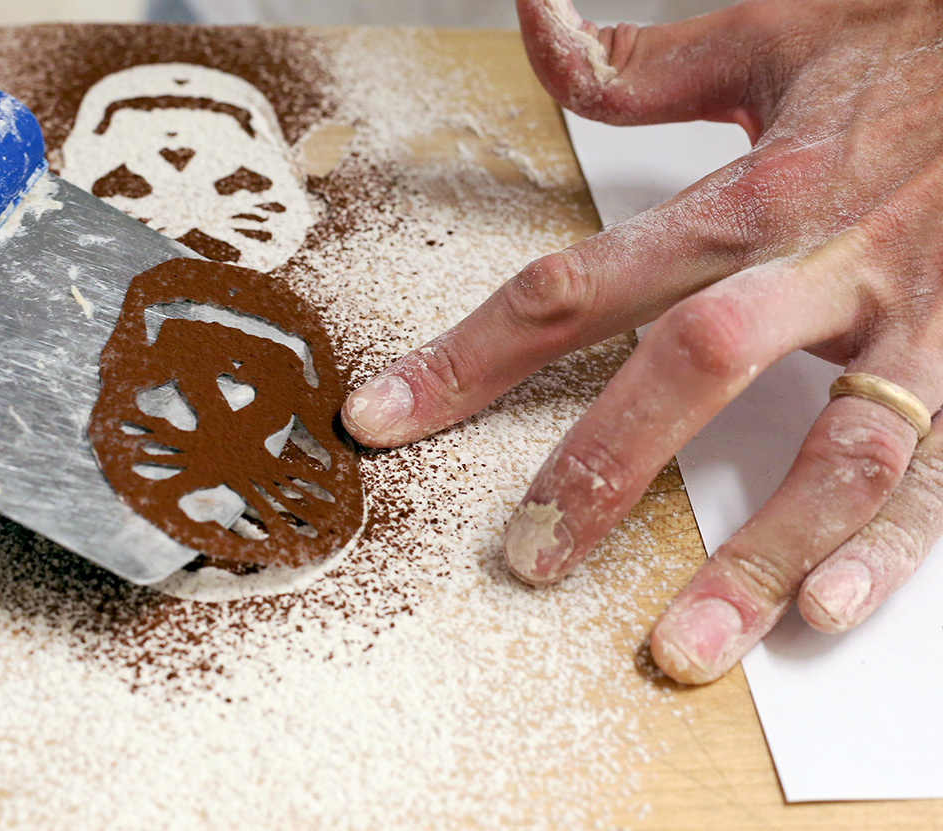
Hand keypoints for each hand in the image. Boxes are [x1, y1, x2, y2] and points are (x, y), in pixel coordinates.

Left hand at [341, 0, 942, 683]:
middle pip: (692, 364)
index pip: (577, 284)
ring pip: (832, 450)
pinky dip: (892, 548)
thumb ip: (638, 64)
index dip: (470, 356)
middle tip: (529, 559)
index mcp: (753, 194)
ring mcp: (914, 320)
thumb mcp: (769, 36)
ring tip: (685, 648)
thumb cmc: (911, 44)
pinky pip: (940, 468)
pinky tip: (829, 609)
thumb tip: (533, 20)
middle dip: (602, 465)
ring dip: (755, 556)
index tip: (386, 420)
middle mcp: (824, 260)